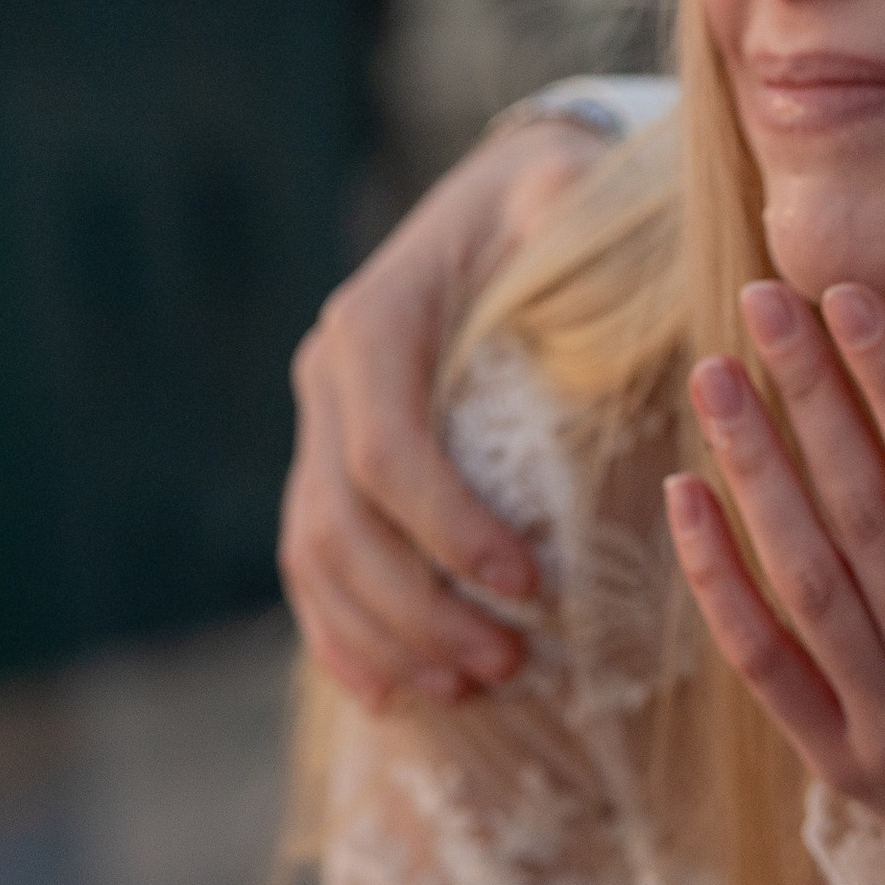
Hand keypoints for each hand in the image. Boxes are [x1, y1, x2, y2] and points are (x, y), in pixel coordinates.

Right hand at [280, 119, 609, 708]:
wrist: (500, 200)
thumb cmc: (552, 204)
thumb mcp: (565, 192)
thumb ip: (565, 212)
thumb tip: (570, 227)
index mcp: (374, 321)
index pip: (387, 452)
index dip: (448, 530)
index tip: (530, 586)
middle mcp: (328, 374)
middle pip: (343, 523)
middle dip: (419, 608)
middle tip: (509, 663)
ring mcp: (319, 423)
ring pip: (317, 556)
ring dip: (385, 635)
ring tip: (474, 686)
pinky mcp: (330, 462)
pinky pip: (314, 562)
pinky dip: (344, 633)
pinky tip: (394, 691)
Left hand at [668, 279, 884, 868]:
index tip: (852, 301)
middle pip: (863, 513)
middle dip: (811, 396)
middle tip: (764, 300)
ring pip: (802, 576)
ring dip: (752, 466)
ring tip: (714, 374)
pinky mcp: (839, 764)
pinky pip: (760, 662)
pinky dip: (715, 578)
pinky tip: (685, 492)